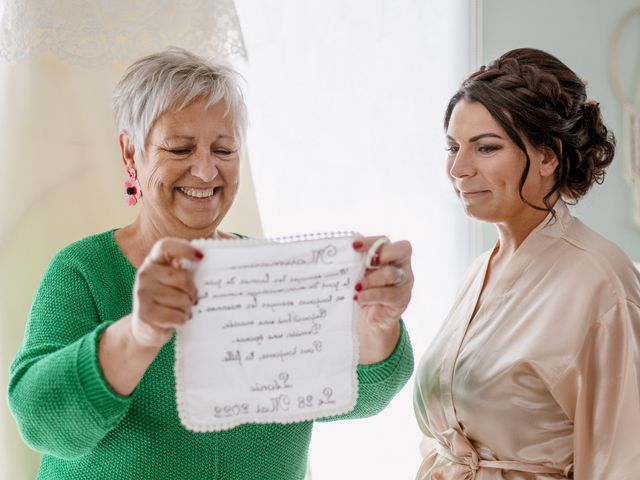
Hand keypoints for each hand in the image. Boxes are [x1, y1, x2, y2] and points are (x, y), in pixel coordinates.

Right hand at [130, 238, 202, 347]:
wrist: (146, 327)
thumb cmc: (166, 300)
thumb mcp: (173, 281)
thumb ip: (186, 271)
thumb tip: (216, 263)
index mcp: (153, 261)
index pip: (165, 246)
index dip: (185, 249)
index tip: (201, 257)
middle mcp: (145, 273)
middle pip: (183, 278)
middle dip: (193, 291)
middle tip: (192, 299)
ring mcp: (142, 293)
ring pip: (181, 300)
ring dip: (187, 308)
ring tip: (181, 310)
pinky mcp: (144, 313)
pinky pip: (177, 316)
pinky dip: (182, 320)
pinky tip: (175, 320)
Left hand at [353, 236, 412, 363]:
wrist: (370, 318)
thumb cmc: (365, 289)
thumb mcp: (361, 273)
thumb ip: (359, 261)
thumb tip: (346, 248)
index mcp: (391, 254)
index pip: (386, 240)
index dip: (372, 241)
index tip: (354, 246)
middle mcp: (402, 265)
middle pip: (400, 250)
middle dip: (379, 255)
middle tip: (367, 264)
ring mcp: (404, 282)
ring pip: (391, 273)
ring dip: (370, 279)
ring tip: (357, 287)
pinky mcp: (402, 299)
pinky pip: (387, 294)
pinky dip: (370, 295)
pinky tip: (359, 298)